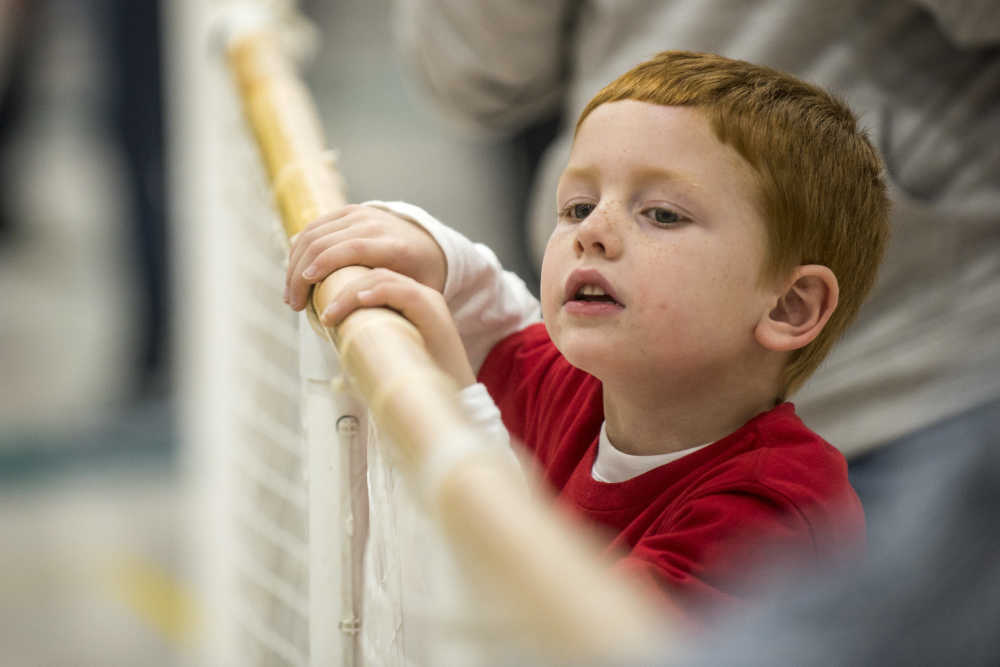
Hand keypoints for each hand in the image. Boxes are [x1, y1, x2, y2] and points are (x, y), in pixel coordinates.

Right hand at [285, 204, 446, 310]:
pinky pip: (314, 227)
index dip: (325, 266)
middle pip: (326, 243)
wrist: (429, 242)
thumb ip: (399, 304)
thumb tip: (373, 328)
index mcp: (395, 246)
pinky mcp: (348, 211)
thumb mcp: (420, 292)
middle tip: (293, 304)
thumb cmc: (422, 277)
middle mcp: (375, 224)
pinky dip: (298, 250)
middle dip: (301, 274)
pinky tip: (293, 274)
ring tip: (291, 294)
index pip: (353, 249)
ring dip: (295, 265)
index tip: (305, 291)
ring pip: (314, 234)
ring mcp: (360, 214)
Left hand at [320, 267, 475, 387]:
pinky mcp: (433, 310)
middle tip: (323, 312)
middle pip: (374, 275)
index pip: (372, 282)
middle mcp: (419, 297)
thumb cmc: (422, 389)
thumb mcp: (387, 372)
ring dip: (351, 293)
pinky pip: (402, 291)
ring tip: (331, 313)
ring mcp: (428, 301)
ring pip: (383, 278)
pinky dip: (377, 293)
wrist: (452, 401)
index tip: (322, 308)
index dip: (344, 288)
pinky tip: (358, 302)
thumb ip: (368, 371)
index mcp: (408, 306)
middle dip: (342, 288)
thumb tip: (337, 383)